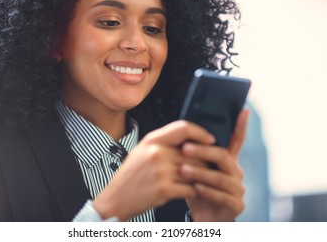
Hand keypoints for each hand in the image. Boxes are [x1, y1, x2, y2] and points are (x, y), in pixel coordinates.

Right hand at [93, 120, 214, 220]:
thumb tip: (191, 139)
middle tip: (208, 166)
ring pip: (196, 171)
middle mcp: (156, 153)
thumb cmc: (131, 175)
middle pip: (194, 152)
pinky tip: (191, 191)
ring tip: (200, 180)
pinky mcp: (164, 189)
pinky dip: (195, 191)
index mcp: (151, 140)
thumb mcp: (142, 150)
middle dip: (204, 161)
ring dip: (201, 177)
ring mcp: (160, 171)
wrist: (116, 199)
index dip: (201, 133)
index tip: (210, 140)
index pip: (183, 128)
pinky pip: (191, 188)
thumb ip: (164, 142)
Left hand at [181, 109, 249, 221]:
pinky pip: (222, 196)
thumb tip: (182, 133)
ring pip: (220, 177)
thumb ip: (193, 154)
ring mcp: (238, 189)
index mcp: (227, 161)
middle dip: (203, 151)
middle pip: (223, 156)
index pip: (236, 140)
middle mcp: (235, 172)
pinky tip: (195, 188)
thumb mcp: (193, 169)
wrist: (200, 217)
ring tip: (183, 170)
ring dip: (200, 172)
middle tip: (185, 149)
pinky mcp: (236, 206)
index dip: (241, 125)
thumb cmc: (196, 190)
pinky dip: (207, 191)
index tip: (244, 110)